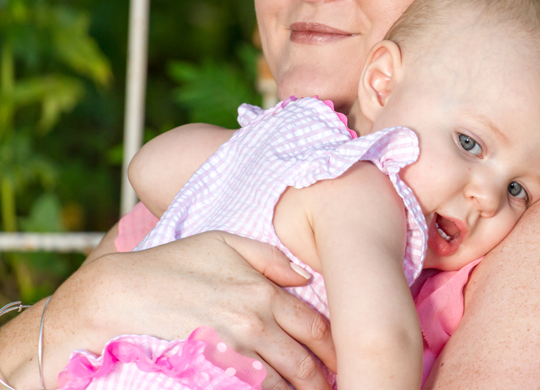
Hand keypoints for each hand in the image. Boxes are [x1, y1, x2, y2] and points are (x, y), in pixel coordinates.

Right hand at [41, 231, 336, 389]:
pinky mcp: (212, 374)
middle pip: (304, 363)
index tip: (342, 357)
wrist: (118, 296)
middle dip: (322, 379)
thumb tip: (302, 276)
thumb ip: (269, 256)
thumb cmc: (171, 264)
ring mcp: (233, 354)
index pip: (315, 327)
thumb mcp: (223, 242)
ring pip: (281, 385)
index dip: (333, 347)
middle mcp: (255, 326)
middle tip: (333, 386)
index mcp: (263, 293)